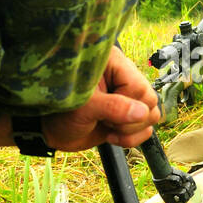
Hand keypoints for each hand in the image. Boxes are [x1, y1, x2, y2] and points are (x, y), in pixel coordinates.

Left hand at [42, 47, 159, 152]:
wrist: (50, 131)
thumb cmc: (59, 111)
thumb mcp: (83, 107)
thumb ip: (113, 107)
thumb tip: (142, 113)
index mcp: (113, 64)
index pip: (138, 87)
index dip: (127, 105)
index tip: (105, 114)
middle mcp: (123, 77)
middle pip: (150, 100)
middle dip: (129, 120)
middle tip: (105, 121)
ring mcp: (127, 98)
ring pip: (152, 115)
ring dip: (131, 130)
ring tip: (107, 128)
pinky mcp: (127, 116)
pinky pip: (147, 129)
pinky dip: (132, 139)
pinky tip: (111, 135)